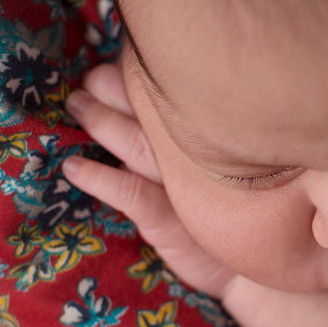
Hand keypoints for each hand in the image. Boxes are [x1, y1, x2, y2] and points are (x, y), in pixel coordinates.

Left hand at [62, 63, 236, 296]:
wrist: (253, 269)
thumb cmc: (233, 211)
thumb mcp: (223, 167)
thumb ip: (193, 133)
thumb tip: (147, 93)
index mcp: (213, 137)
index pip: (174, 96)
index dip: (145, 73)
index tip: (123, 57)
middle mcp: (198, 156)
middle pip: (154, 111)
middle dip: (118, 88)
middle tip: (92, 77)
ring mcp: (185, 187)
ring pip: (137, 144)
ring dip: (102, 122)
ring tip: (76, 104)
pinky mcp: (171, 221)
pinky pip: (131, 194)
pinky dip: (101, 179)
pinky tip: (74, 168)